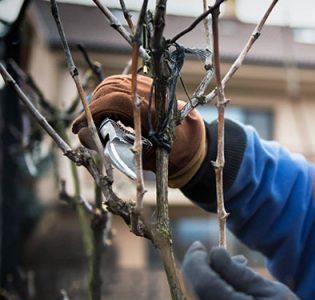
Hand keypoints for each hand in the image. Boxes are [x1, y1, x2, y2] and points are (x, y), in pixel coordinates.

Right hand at [71, 74, 205, 186]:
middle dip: (94, 107)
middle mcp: (150, 93)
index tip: (76, 128)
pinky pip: (122, 82)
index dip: (89, 114)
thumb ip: (110, 147)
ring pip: (113, 83)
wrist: (193, 140)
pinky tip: (108, 110)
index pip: (111, 102)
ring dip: (100, 99)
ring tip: (97, 119)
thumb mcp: (141, 158)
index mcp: (150, 110)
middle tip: (87, 126)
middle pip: (109, 89)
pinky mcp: (148, 83)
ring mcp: (149, 85)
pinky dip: (110, 94)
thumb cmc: (171, 154)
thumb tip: (82, 135)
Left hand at [181, 242, 314, 299]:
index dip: (195, 261)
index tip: (200, 246)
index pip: (200, 283)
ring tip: (240, 280)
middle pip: (199, 298)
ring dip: (215, 293)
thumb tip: (212, 254)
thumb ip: (238, 273)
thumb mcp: (272, 291)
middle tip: (229, 260)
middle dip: (208, 275)